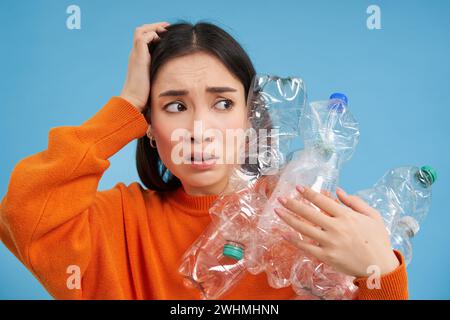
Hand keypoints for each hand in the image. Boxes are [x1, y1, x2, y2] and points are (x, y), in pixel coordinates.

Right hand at [120, 22, 169, 111]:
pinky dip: (152, 35)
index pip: (145, 39)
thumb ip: (162, 75)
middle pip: (142, 31)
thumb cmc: (146, 96)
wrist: (134, 101)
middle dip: (155, 27)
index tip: (169, 34)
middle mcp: (136, 55)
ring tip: (166, 30)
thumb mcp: (157, 82)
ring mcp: (135, 55)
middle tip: (168, 27)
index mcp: (140, 59)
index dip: (156, 34)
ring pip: (141, 31)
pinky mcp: (137, 56)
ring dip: (154, 28)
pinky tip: (162, 41)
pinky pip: (143, 37)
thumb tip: (177, 78)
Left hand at [275, 185, 399, 277]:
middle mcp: (336, 228)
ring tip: (277, 211)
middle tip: (280, 198)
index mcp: (346, 216)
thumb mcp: (372, 216)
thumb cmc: (378, 240)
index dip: (308, 193)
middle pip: (308, 213)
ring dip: (288, 219)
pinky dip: (294, 240)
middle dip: (292, 204)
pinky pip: (306, 247)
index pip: (322, 201)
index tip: (297, 187)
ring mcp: (330, 243)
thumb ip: (355, 202)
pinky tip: (283, 234)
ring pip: (304, 228)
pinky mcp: (326, 256)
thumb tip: (338, 191)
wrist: (380, 267)